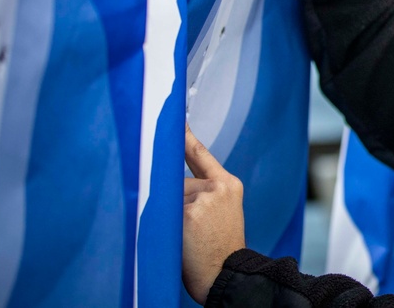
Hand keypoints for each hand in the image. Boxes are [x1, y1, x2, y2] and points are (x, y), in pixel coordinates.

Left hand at [182, 125, 245, 305]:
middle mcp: (218, 187)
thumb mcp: (223, 212)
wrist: (228, 275)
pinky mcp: (188, 212)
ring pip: (170, 199)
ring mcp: (203, 198)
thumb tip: (171, 185)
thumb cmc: (221, 248)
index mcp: (229, 185)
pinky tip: (182, 240)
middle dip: (177, 203)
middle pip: (179, 183)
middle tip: (194, 230)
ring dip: (171, 217)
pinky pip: (164, 213)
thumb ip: (205, 193)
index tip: (174, 120)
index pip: (201, 154)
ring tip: (190, 238)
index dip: (185, 137)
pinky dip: (166, 226)